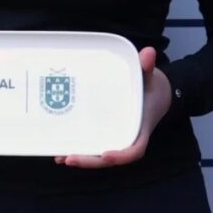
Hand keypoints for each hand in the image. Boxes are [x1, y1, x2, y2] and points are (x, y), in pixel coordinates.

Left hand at [55, 46, 171, 168]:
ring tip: (59, 157)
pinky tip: (59, 150)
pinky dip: (78, 146)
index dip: (121, 155)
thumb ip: (147, 67)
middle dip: (89, 160)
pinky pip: (93, 143)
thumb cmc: (151, 88)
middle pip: (110, 158)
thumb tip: (148, 53)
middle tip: (69, 158)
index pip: (134, 150)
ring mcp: (114, 136)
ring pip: (98, 154)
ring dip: (79, 157)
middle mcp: (126, 137)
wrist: (153, 93)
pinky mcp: (105, 132)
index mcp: (141, 129)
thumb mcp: (151, 77)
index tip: (106, 154)